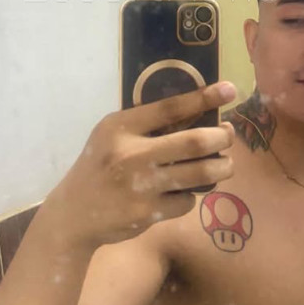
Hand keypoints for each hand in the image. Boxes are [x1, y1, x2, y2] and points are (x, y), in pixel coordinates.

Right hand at [43, 81, 236, 249]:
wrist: (74, 214)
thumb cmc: (98, 167)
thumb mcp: (112, 136)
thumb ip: (146, 125)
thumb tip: (198, 112)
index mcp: (121, 128)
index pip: (169, 108)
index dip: (203, 97)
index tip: (230, 90)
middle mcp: (131, 155)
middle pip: (194, 141)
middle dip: (221, 137)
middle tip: (227, 136)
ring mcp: (141, 186)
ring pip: (200, 173)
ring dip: (221, 167)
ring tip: (225, 164)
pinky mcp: (149, 214)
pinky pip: (187, 200)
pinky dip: (192, 195)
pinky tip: (185, 191)